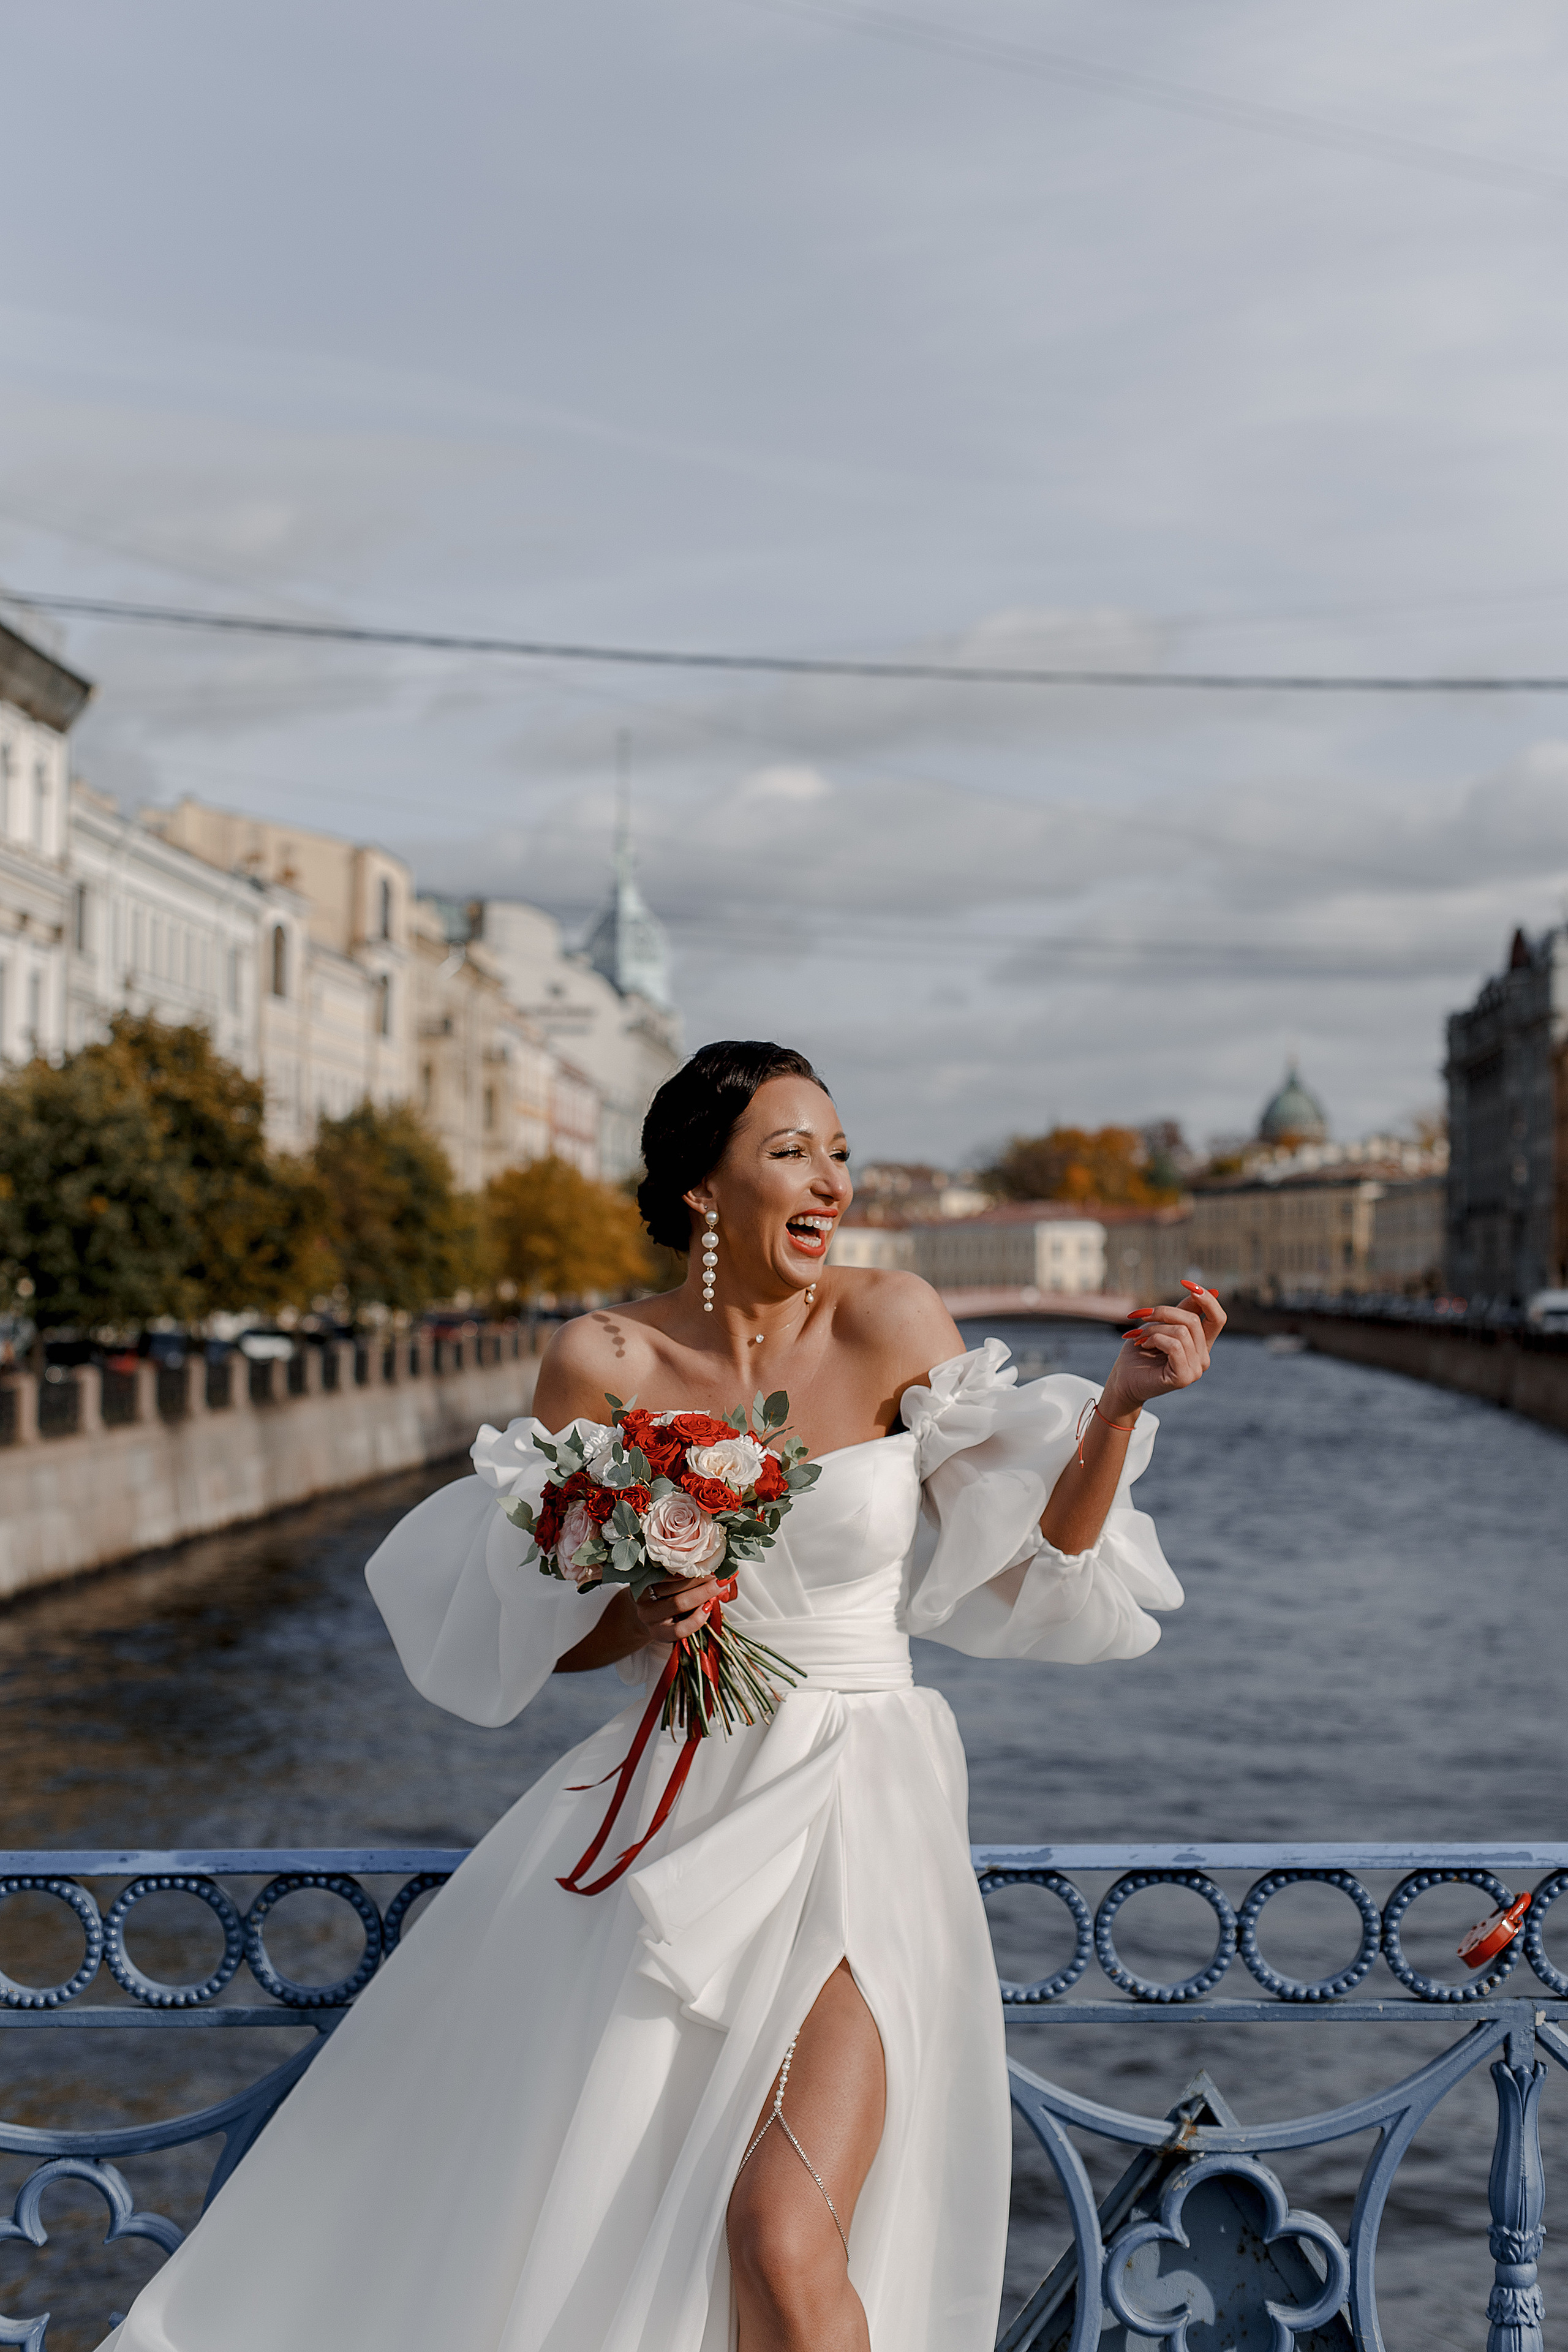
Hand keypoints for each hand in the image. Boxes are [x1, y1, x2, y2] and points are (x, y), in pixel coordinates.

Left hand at [635, 1572, 723, 1647]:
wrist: (644, 1604)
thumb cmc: (670, 1613)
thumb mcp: (683, 1618)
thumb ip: (702, 1609)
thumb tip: (725, 1592)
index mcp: (661, 1632)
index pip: (679, 1630)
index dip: (696, 1620)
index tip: (711, 1606)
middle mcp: (649, 1617)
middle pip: (679, 1603)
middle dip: (703, 1592)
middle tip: (721, 1582)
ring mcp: (642, 1598)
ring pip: (672, 1587)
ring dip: (695, 1578)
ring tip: (711, 1571)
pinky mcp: (640, 1581)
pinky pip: (662, 1574)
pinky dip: (679, 1569)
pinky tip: (692, 1565)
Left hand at [1101, 1284, 1225, 1418]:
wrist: (1123, 1380)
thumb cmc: (1140, 1351)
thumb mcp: (1161, 1325)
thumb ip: (1181, 1311)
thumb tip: (1200, 1290)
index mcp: (1201, 1344)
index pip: (1218, 1318)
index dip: (1207, 1298)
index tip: (1187, 1283)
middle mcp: (1203, 1357)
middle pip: (1193, 1320)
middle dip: (1164, 1312)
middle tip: (1143, 1316)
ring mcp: (1196, 1369)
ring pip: (1182, 1331)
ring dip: (1154, 1328)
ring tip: (1141, 1337)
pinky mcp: (1184, 1377)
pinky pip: (1174, 1346)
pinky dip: (1155, 1339)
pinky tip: (1144, 1345)